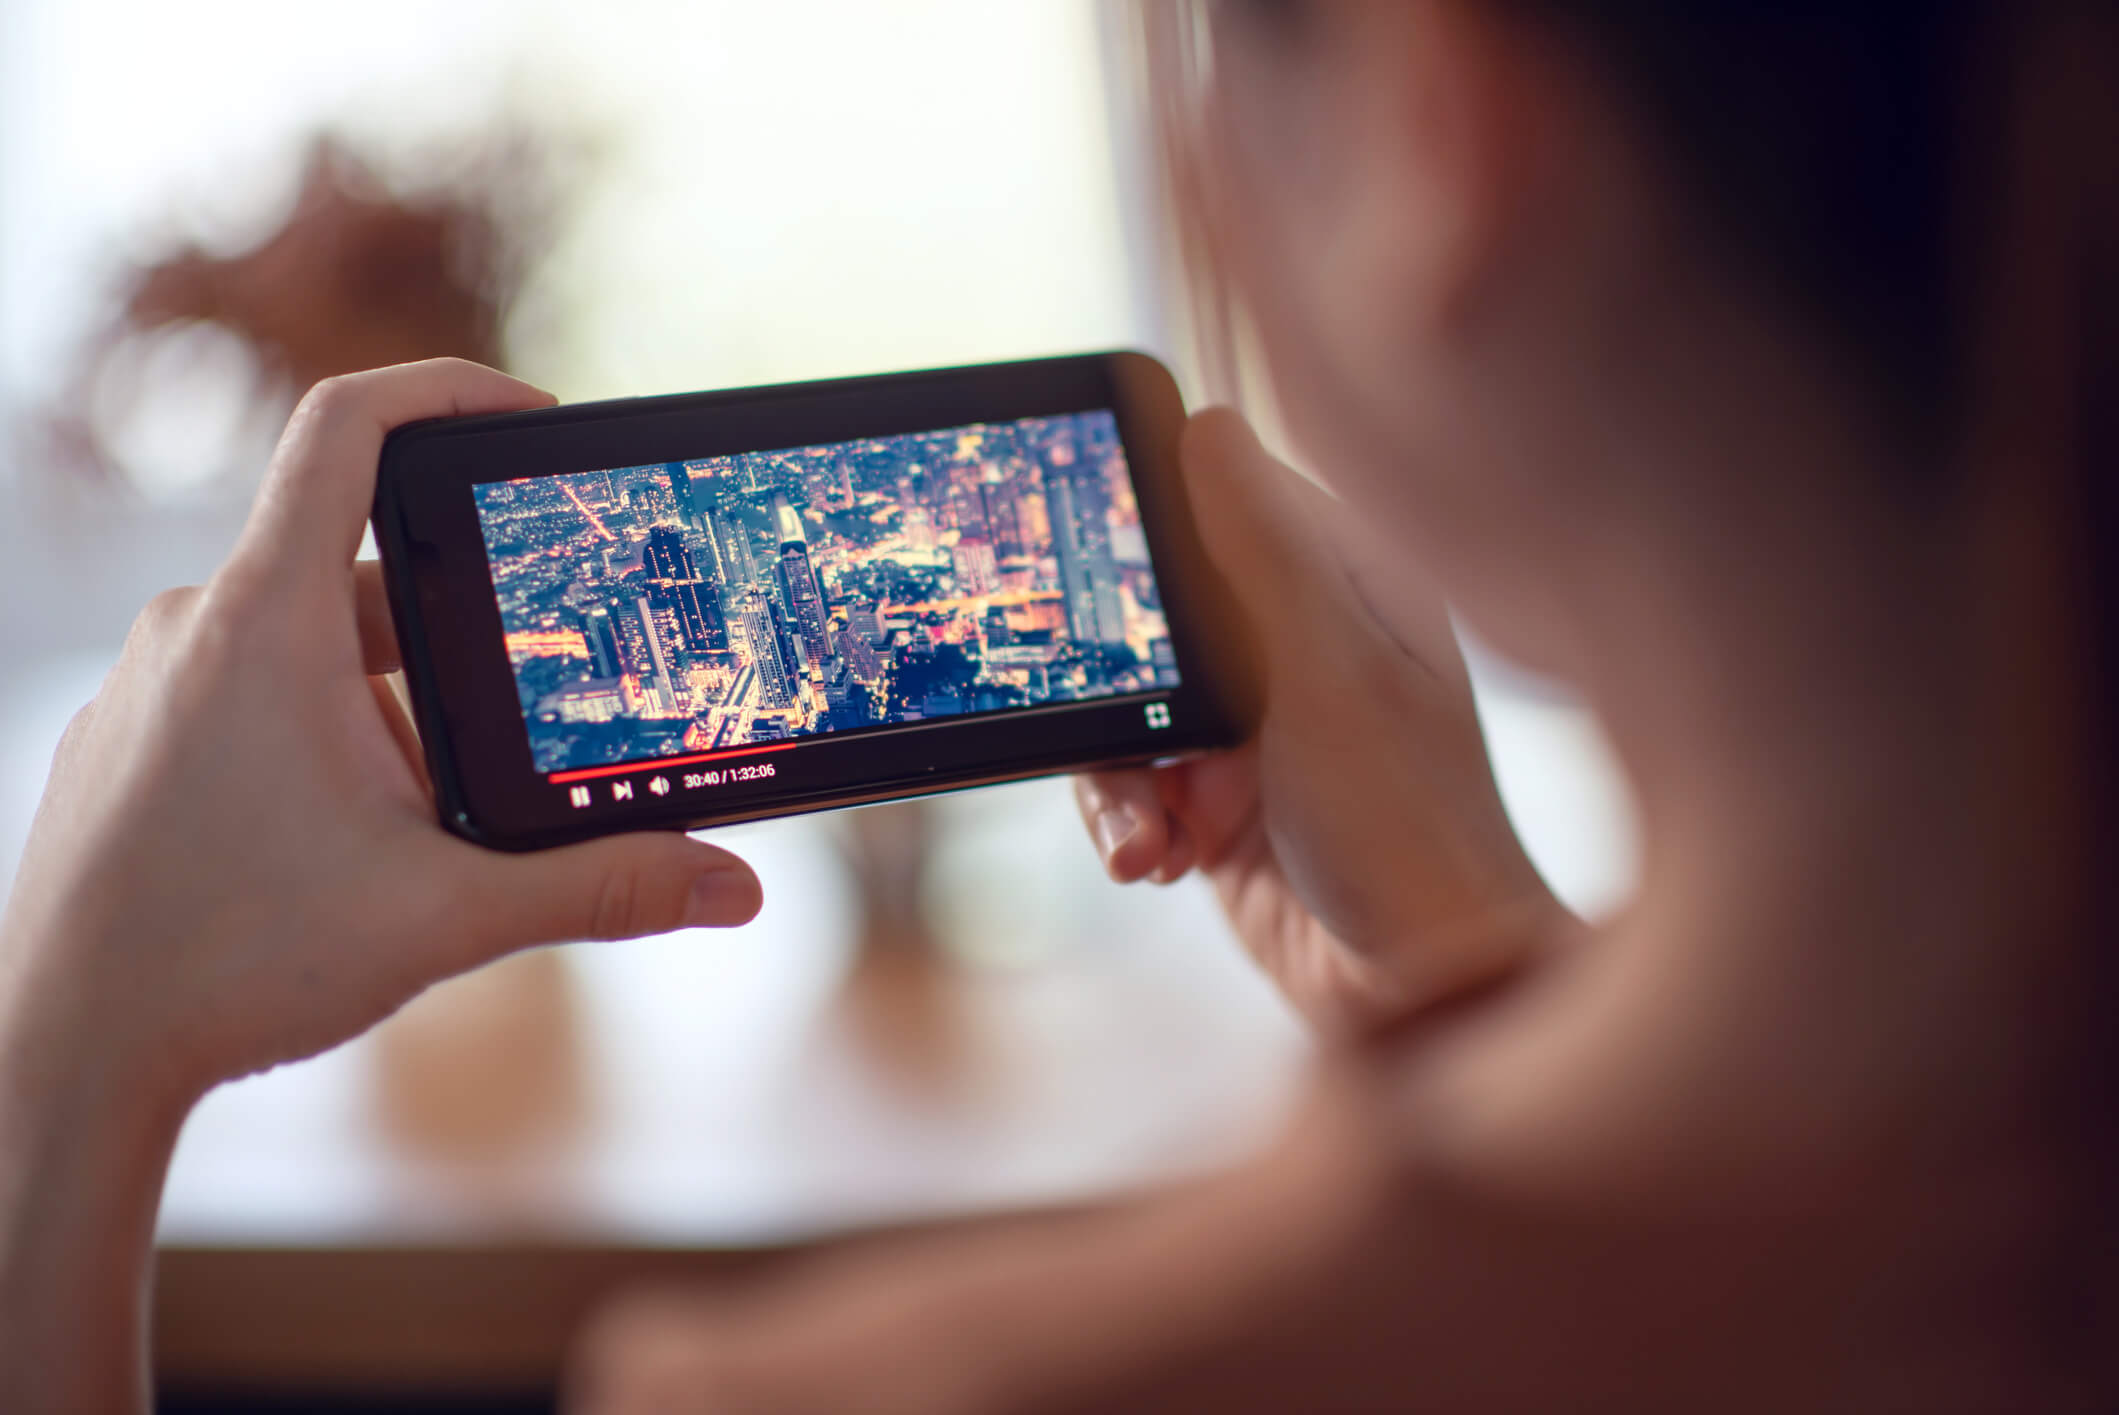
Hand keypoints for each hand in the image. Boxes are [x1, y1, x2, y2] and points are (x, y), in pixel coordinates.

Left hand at [1, 359, 762, 1103]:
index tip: (529, 417)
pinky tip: (336, 849)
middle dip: (455, 643)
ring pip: (305, 645)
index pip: (350, 426)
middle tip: (517, 720)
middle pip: (360, 567)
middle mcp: (195, 626)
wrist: (60, 1054)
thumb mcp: (445, 917)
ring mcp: (150, 681)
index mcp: (268, 621)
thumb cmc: (228, 967)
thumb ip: (600, 890)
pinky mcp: (128, 738)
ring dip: (386, 709)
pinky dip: (316, 740)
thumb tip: (732, 887)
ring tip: (416, 827)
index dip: (449, 391)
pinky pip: (245, 694)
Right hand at [1077, 410, 1561, 1032]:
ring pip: (1127, 704)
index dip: (1151, 524)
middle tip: (1132, 736)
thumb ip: (1260, 559)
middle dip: (1122, 684)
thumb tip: (1204, 424)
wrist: (1420, 997)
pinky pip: (1131, 781)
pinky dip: (1131, 822)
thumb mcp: (1329, 680)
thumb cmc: (1411, 833)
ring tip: (1153, 836)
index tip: (1091, 562)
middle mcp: (1301, 643)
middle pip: (1155, 610)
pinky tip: (1158, 862)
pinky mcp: (1218, 800)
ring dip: (1121, 775)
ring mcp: (1257, 724)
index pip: (1226, 501)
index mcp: (1350, 585)